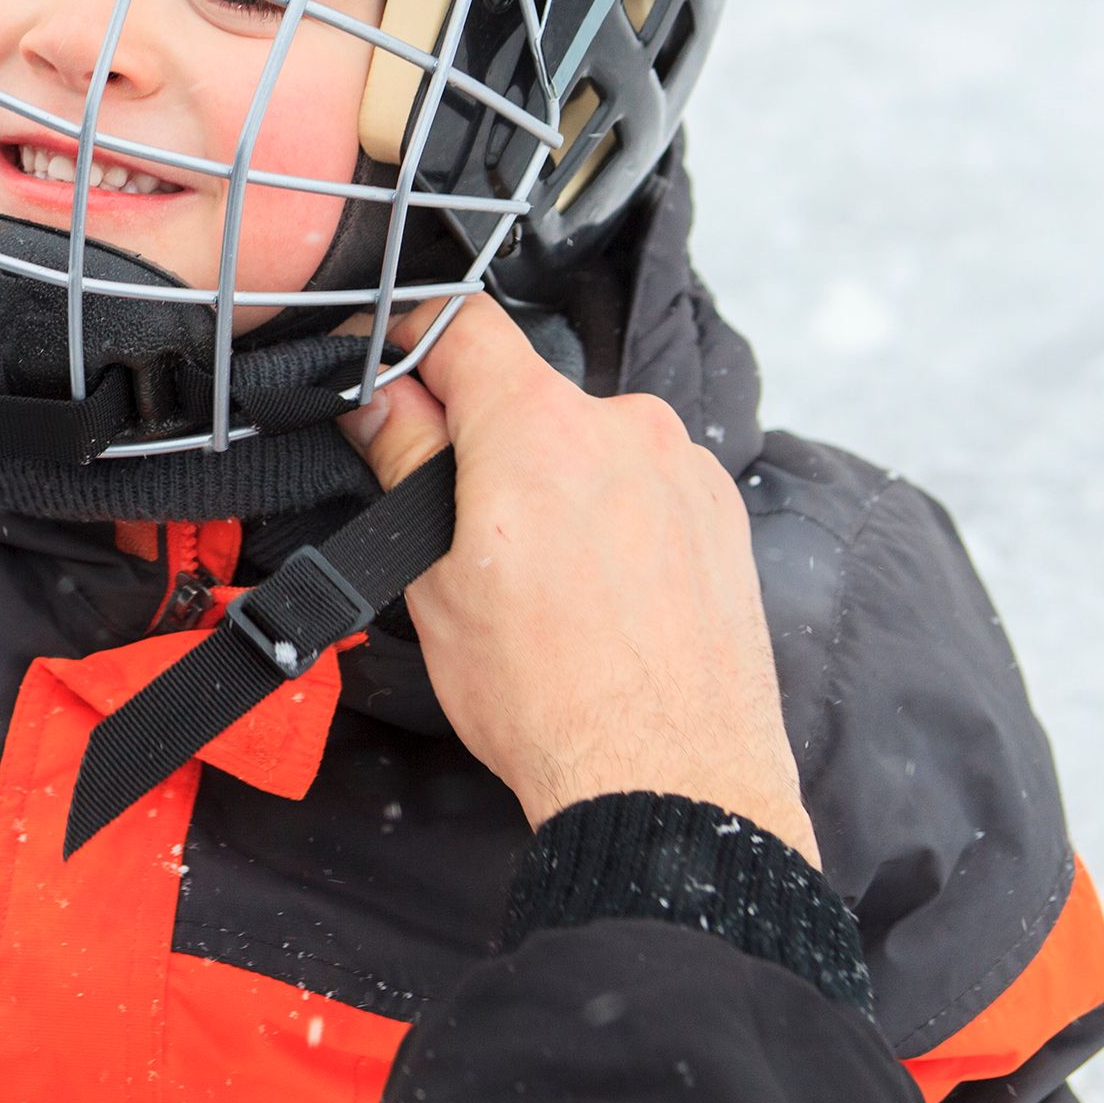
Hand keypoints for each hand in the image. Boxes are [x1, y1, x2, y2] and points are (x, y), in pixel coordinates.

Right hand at [342, 296, 819, 865]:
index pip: (461, 323)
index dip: (409, 336)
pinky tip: (600, 594)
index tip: (386, 370)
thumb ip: (408, 462)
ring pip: (588, 446)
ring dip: (554, 485)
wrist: (670, 780)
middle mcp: (623, 425)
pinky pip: (644, 486)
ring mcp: (683, 469)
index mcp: (539, 426)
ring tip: (541, 583)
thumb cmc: (549, 695)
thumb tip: (381, 397)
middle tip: (458, 527)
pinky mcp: (723, 516)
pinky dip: (612, 518)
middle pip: (527, 395)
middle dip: (483, 442)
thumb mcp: (436, 576)